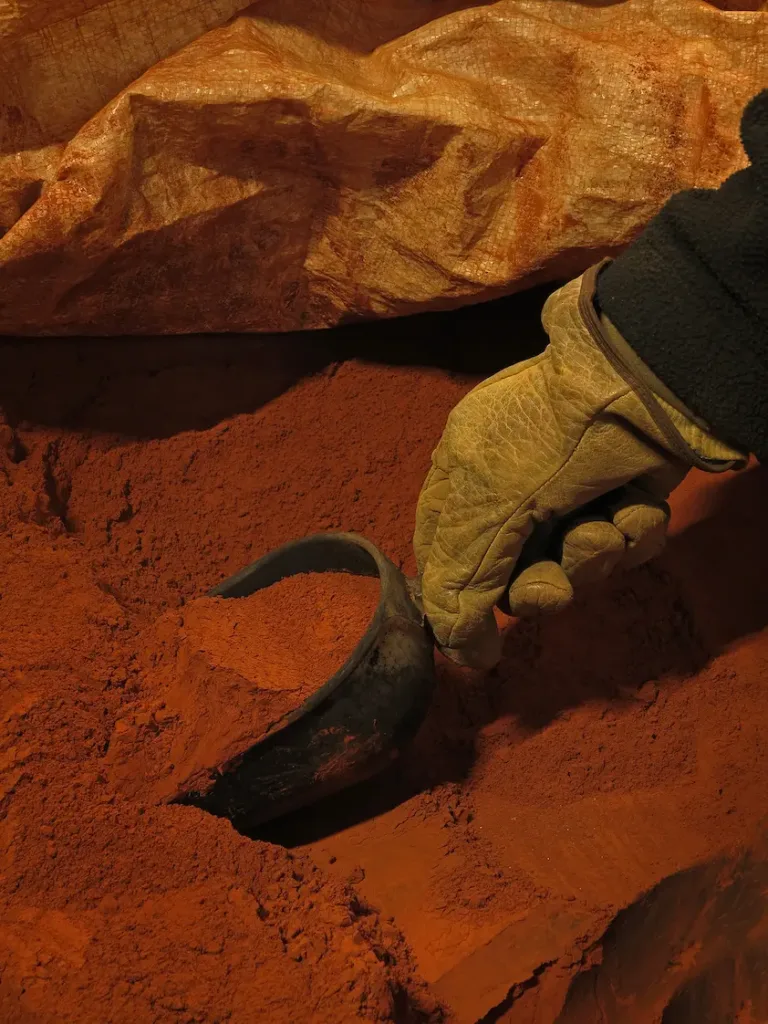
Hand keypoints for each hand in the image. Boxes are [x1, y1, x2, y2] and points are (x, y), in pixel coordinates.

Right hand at [414, 269, 744, 667]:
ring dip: (590, 556)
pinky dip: (634, 533)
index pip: (448, 550)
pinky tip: (635, 506)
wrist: (639, 378)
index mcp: (465, 473)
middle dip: (540, 585)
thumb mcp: (482, 511)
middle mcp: (518, 483)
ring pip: (578, 560)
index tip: (476, 633)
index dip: (462, 594)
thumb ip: (458, 585)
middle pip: (519, 569)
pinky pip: (627, 539)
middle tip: (555, 590)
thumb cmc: (543, 440)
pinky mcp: (630, 487)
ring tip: (603, 528)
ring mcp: (576, 486)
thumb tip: (464, 655)